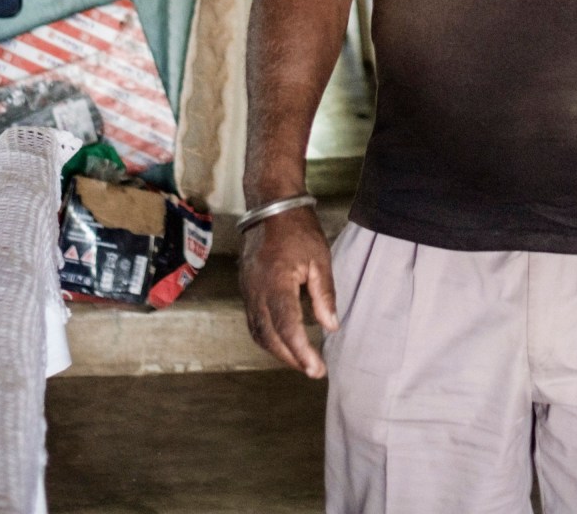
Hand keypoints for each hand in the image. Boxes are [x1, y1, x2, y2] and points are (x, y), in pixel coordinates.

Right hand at [240, 205, 337, 377]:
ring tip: (301, 360)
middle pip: (270, 336)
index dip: (301, 352)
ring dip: (278, 351)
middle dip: (291, 357)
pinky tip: (283, 342)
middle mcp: (256, 290)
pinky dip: (268, 337)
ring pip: (258, 332)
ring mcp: (247, 290)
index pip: (287, 327)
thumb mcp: (320, 259)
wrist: (270, 207)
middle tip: (313, 370)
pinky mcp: (245, 289)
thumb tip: (331, 327)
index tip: (317, 369)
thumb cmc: (298, 229)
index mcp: (276, 282)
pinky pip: (253, 321)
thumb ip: (324, 295)